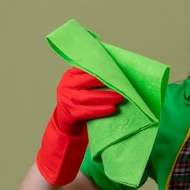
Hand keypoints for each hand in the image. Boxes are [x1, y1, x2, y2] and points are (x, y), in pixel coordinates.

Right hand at [36, 68, 123, 185]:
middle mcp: (66, 85)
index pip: (87, 67)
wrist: (67, 122)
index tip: (119, 68)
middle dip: (107, 81)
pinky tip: (112, 110)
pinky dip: (100, 111)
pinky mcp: (69, 113)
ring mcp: (65, 99)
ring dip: (106, 97)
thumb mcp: (84, 86)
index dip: (103, 67)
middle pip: (88, 80)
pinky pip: (86, 112)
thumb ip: (94, 77)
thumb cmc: (82, 101)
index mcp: (71, 75)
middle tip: (123, 83)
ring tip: (121, 98)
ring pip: (88, 97)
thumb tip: (120, 69)